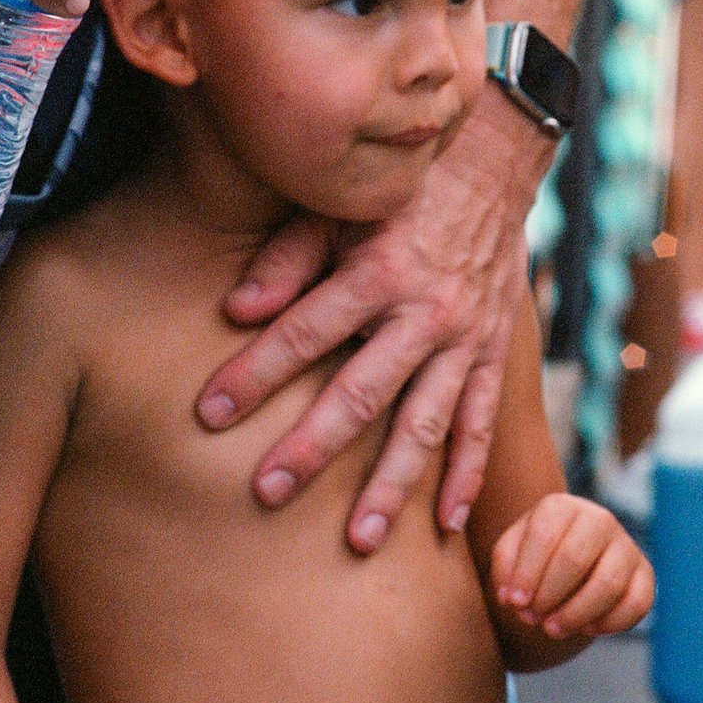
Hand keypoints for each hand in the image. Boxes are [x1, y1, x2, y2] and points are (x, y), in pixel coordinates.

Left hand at [198, 93, 544, 548]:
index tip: (206, 414)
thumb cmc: (402, 186)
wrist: (495, 160)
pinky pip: (480, 421)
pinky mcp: (491, 351)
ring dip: (391, 484)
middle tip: (267, 492)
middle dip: (313, 445)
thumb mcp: (341, 205)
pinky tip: (443, 525)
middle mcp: (425, 311)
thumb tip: (234, 310)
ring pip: (425, 422)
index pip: (305, 332)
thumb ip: (288, 258)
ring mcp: (464, 337)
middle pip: (363, 390)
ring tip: (357, 541)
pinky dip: (466, 474)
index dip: (254, 373)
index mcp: (380, 270)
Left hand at [490, 493, 654, 639]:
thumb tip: (512, 596)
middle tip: (533, 619)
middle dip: (549, 596)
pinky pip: (638, 602)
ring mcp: (626, 545)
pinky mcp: (645, 574)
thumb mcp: (511, 554)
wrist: (565, 565)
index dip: (527, 573)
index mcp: (562, 507)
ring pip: (609, 583)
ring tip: (553, 629)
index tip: (515, 603)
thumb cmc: (535, 558)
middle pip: (575, 558)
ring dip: (576, 614)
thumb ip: (505, 567)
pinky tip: (588, 628)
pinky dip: (611, 623)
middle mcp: (599, 518)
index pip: (544, 534)